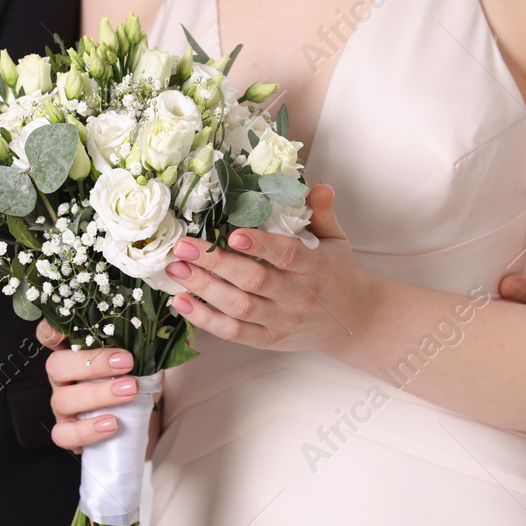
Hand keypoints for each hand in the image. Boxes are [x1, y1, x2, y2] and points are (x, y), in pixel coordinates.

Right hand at [37, 320, 139, 451]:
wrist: (135, 420)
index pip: (49, 336)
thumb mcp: (138, 359)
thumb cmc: (131, 381)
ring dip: (98, 395)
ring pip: (63, 400)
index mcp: (73, 353)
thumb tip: (151, 337)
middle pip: (56, 366)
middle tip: (126, 362)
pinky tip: (111, 425)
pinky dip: (87, 431)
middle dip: (91, 364)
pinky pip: (64, 434)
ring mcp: (61, 406)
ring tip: (130, 391)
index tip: (65, 331)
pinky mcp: (66, 432)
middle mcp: (61, 378)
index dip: (51, 331)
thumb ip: (137, 346)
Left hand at [163, 183, 369, 352]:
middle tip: (184, 246)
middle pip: (254, 281)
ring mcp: (280, 321)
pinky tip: (181, 302)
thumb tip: (318, 186)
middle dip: (216, 263)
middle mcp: (297, 297)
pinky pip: (232, 333)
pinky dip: (204, 319)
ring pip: (238, 307)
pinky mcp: (266, 339)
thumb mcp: (336, 240)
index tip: (232, 233)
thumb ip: (322, 213)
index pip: (287, 256)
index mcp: (315, 268)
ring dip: (203, 288)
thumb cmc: (334, 273)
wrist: (349, 321)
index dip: (260, 246)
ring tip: (176, 269)